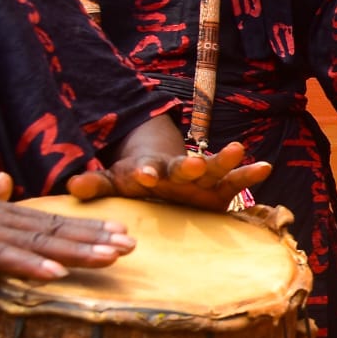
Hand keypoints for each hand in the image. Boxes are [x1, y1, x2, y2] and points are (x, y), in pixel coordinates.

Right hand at [0, 173, 133, 280]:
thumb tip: (2, 182)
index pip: (49, 219)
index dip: (85, 226)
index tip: (121, 231)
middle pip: (52, 230)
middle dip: (93, 238)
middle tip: (133, 245)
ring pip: (36, 242)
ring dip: (74, 250)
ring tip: (111, 257)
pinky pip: (0, 258)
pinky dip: (29, 264)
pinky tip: (56, 273)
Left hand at [67, 141, 271, 210]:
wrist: (163, 174)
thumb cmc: (136, 183)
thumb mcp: (115, 183)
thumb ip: (97, 184)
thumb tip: (71, 187)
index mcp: (150, 171)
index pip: (147, 171)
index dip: (146, 173)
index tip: (145, 175)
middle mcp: (177, 172)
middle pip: (183, 167)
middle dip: (190, 165)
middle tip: (194, 163)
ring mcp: (201, 179)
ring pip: (214, 167)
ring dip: (224, 159)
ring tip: (238, 149)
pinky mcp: (219, 189)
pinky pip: (236, 182)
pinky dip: (250, 174)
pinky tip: (265, 167)